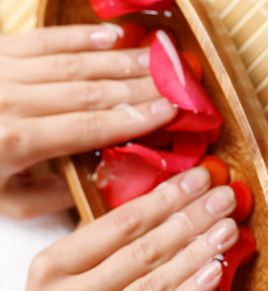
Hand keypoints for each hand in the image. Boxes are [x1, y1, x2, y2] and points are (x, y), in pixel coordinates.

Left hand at [0, 25, 176, 217]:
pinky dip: (81, 37)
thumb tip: (97, 177)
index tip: (169, 110)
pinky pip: (46, 40)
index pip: (92, 126)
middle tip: (175, 81)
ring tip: (156, 59)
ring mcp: (5, 71)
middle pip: (91, 90)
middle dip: (139, 86)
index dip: (135, 117)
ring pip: (75, 64)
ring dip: (120, 61)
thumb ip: (53, 195)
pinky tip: (111, 36)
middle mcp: (14, 100)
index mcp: (17, 141)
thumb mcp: (4, 202)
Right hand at [10, 167, 237, 290]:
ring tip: (227, 229)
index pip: (122, 222)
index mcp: (54, 266)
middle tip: (224, 197)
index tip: (198, 178)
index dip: (166, 197)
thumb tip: (164, 204)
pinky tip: (214, 272)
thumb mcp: (62, 277)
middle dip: (191, 219)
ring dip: (198, 252)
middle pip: (144, 249)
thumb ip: (102, 245)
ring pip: (156, 283)